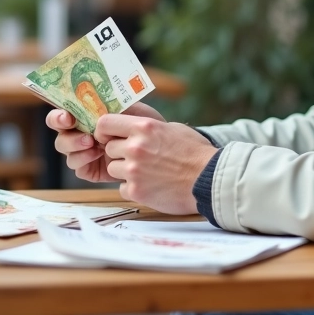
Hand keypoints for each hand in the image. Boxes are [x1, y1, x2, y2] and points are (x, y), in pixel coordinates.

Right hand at [46, 103, 164, 183]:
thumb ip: (109, 106)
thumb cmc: (143, 123)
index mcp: (85, 116)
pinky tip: (97, 155)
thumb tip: (92, 103)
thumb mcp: (129, 109)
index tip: (67, 117)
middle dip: (68, 135)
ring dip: (77, 147)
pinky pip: (78, 167)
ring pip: (66, 151)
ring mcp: (83, 152)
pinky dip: (84, 160)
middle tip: (86, 136)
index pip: (62, 114)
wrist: (158, 146)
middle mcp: (80, 133)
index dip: (59, 116)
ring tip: (94, 145)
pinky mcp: (90, 169)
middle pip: (60, 135)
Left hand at [97, 115, 217, 214]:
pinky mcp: (136, 191)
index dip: (103, 131)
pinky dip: (133, 188)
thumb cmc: (195, 152)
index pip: (105, 123)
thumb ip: (147, 127)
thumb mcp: (171, 128)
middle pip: (109, 149)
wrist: (209, 179)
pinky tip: (151, 185)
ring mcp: (134, 170)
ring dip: (125, 171)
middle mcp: (135, 147)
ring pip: (113, 169)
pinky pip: (122, 188)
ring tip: (147, 172)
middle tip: (138, 158)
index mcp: (144, 127)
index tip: (108, 136)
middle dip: (120, 154)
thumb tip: (129, 127)